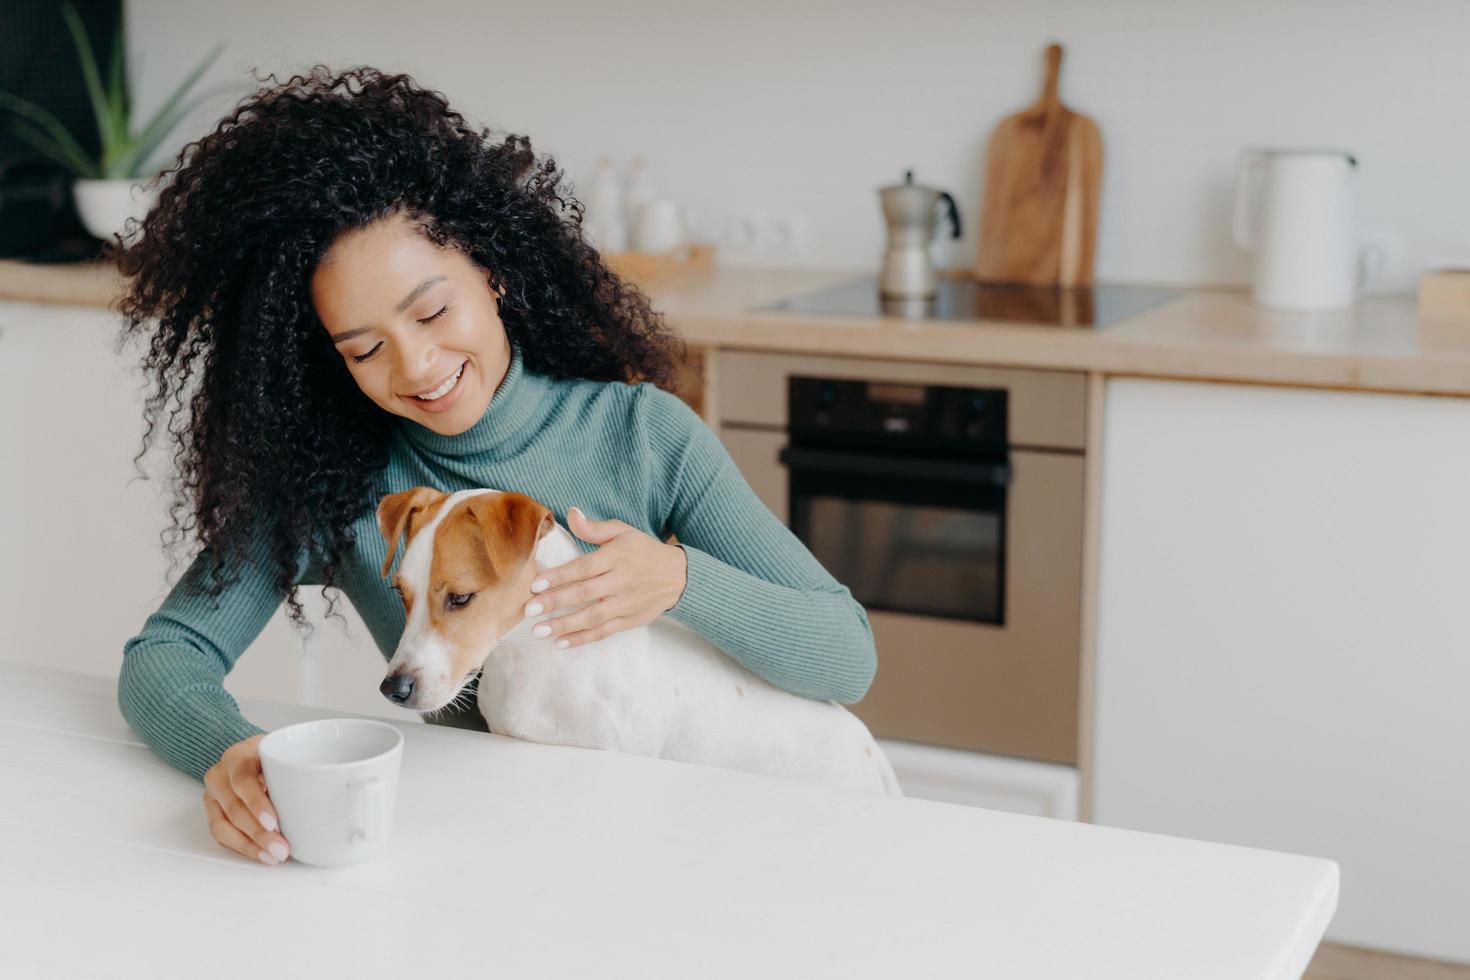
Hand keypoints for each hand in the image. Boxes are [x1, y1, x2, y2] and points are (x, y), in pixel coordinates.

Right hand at [202, 733, 291, 865]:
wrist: (252, 755)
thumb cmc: (273, 756)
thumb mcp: (285, 754)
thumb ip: (296, 770)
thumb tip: (329, 793)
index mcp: (238, 756)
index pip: (243, 780)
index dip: (257, 803)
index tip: (274, 822)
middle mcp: (220, 775)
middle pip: (234, 807)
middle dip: (258, 833)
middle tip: (280, 848)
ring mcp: (213, 795)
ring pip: (224, 826)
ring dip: (250, 845)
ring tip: (273, 855)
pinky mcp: (213, 812)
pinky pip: (221, 835)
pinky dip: (243, 847)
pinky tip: (262, 854)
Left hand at [523, 506, 687, 648]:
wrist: (679, 576)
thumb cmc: (644, 551)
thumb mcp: (623, 532)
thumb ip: (594, 528)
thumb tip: (571, 513)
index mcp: (616, 557)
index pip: (583, 568)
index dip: (559, 577)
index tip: (535, 584)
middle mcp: (621, 581)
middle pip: (584, 593)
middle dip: (555, 602)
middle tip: (529, 610)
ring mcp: (626, 603)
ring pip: (592, 617)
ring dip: (564, 625)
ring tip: (539, 631)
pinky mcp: (630, 620)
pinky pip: (603, 632)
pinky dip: (582, 639)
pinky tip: (561, 643)